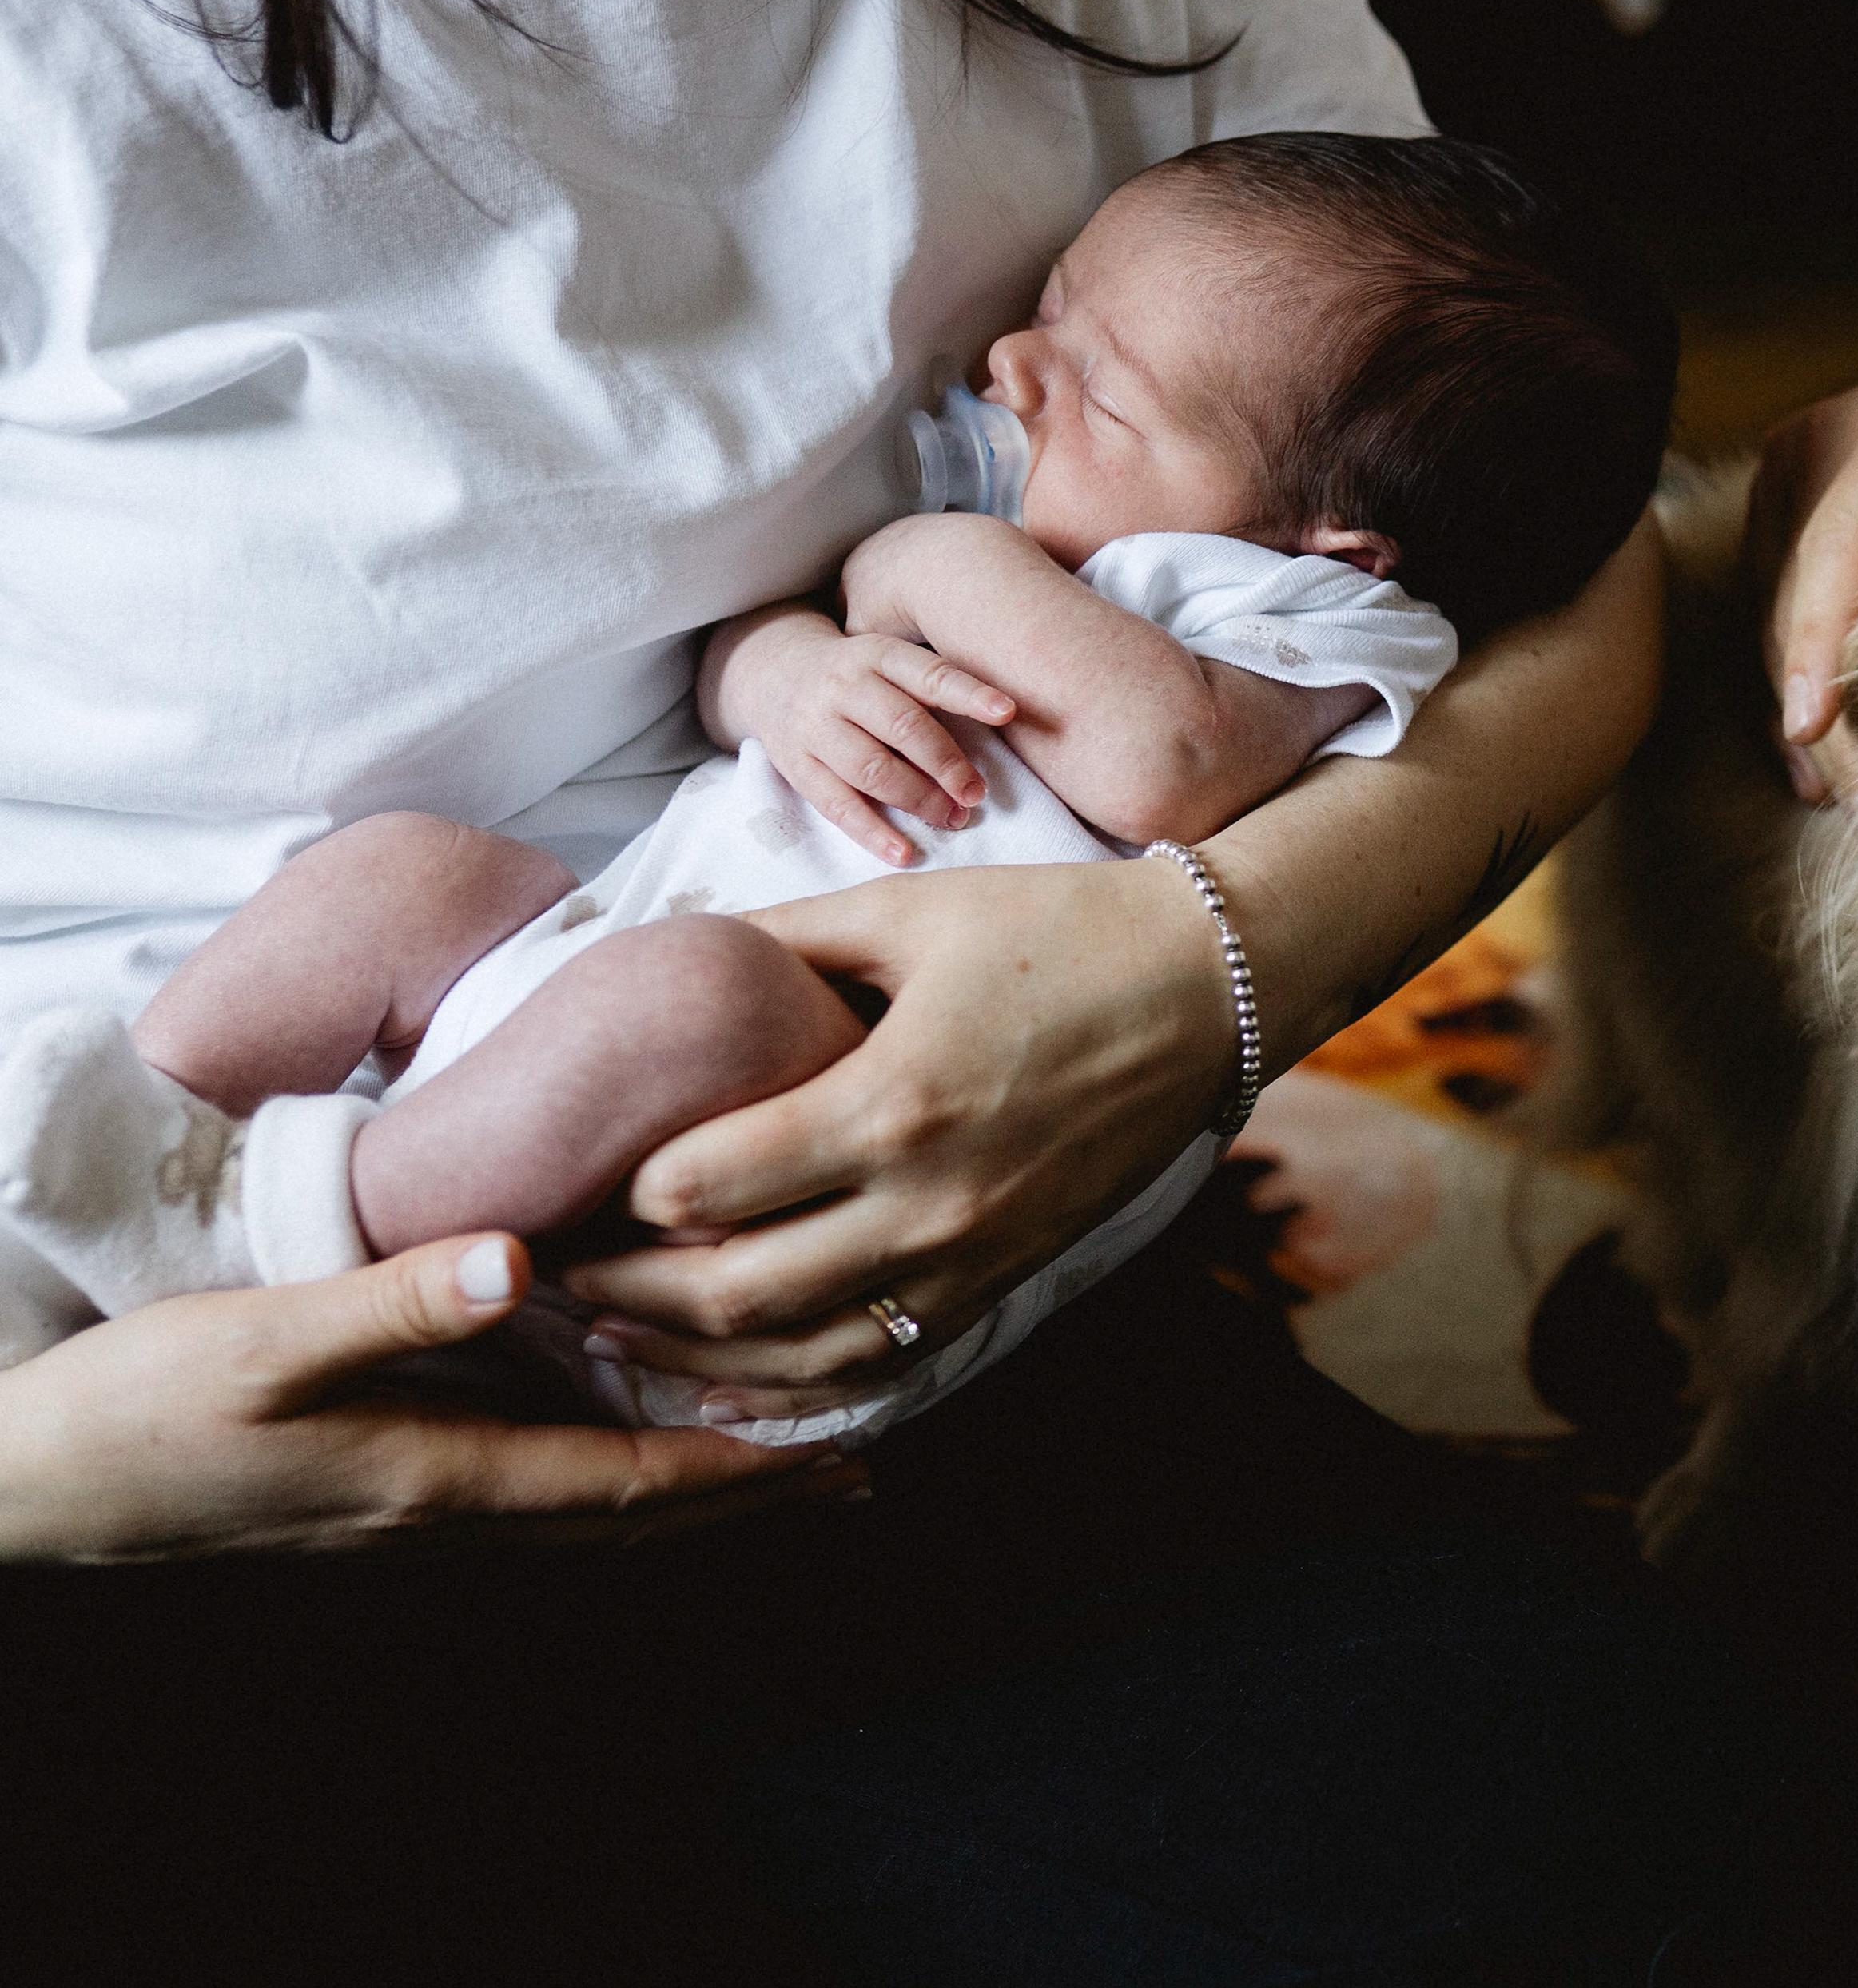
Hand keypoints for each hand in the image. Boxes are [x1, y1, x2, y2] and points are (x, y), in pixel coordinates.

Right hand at [0, 1236, 854, 1562]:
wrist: (39, 1485)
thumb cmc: (142, 1410)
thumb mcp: (262, 1339)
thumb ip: (391, 1302)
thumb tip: (516, 1263)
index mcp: (439, 1476)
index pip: (629, 1487)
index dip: (741, 1474)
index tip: (835, 1456)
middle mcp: (447, 1512)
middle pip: (635, 1516)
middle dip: (750, 1495)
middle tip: (855, 1468)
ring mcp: (418, 1513)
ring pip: (593, 1512)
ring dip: (694, 1489)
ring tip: (783, 1456)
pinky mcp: (388, 1493)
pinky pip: (539, 1494)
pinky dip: (616, 1472)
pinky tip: (633, 1435)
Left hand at [555, 857, 1225, 1416]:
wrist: (1212, 988)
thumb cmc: (1058, 928)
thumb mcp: (906, 909)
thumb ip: (778, 943)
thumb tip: (662, 959)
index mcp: (890, 1100)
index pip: (699, 1187)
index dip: (615, 1188)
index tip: (566, 1170)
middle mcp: (930, 1201)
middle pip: (732, 1294)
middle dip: (625, 1287)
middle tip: (556, 1263)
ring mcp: (974, 1255)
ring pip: (801, 1357)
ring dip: (696, 1354)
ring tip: (619, 1326)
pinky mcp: (1006, 1279)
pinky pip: (881, 1362)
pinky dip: (796, 1386)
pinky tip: (733, 1375)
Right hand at [708, 606, 1016, 865]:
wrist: (772, 673)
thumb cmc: (858, 675)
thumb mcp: (889, 660)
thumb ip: (932, 686)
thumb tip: (1003, 725)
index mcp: (876, 654)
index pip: (928, 673)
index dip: (969, 693)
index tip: (1008, 711)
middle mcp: (844, 687)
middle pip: (904, 727)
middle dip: (947, 765)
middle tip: (977, 794)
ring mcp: (815, 727)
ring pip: (873, 770)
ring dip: (920, 800)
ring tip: (954, 818)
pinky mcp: (796, 766)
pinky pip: (837, 805)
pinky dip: (873, 833)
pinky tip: (905, 853)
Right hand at [1754, 300, 1857, 798]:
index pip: (1838, 542)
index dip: (1819, 641)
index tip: (1811, 726)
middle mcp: (1820, 442)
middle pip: (1796, 597)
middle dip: (1824, 714)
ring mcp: (1790, 472)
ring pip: (1770, 612)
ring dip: (1804, 713)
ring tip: (1852, 805)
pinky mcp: (1783, 503)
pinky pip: (1768, 604)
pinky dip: (1794, 679)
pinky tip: (1822, 756)